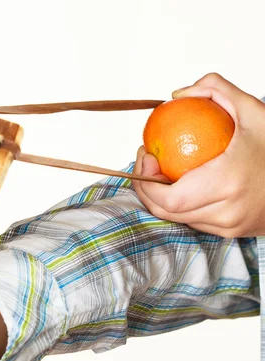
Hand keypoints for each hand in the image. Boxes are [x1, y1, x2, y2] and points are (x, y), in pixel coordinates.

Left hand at [133, 73, 264, 237]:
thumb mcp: (254, 111)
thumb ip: (217, 90)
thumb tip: (179, 94)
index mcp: (228, 183)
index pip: (168, 198)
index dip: (146, 182)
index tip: (146, 155)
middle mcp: (228, 211)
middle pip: (167, 211)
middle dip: (147, 188)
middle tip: (148, 162)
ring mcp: (230, 226)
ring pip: (179, 218)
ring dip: (162, 197)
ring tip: (161, 170)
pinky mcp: (233, 232)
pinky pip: (196, 220)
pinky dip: (183, 204)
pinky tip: (181, 182)